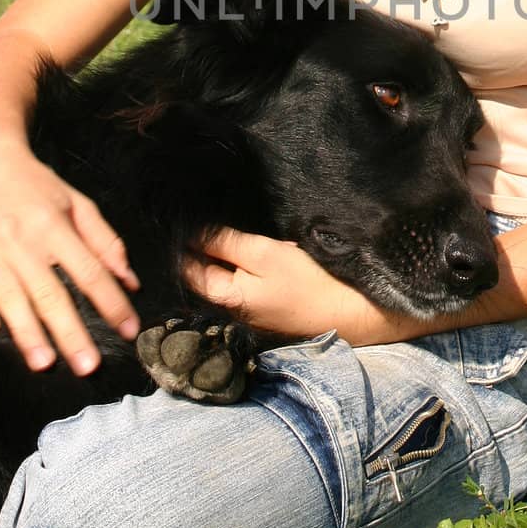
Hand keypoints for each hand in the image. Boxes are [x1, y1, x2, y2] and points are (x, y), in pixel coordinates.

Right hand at [0, 140, 141, 374]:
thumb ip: (104, 241)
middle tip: (88, 366)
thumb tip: (129, 281)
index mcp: (53, 225)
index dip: (111, 302)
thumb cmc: (37, 187)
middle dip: (70, 332)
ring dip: (27, 332)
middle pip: (49, 293)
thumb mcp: (77, 203)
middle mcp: (20, 239)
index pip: (88, 271)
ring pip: (9, 296)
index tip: (129, 329)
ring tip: (45, 363)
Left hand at [182, 228, 404, 343]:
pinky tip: (245, 244)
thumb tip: (190, 233)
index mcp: (224, 297)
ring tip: (217, 225)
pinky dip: (241, 262)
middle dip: (200, 245)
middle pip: (204, 271)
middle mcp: (231, 307)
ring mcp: (249, 307)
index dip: (180, 242)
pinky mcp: (266, 303)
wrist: (349, 312)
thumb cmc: (306, 282)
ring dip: (222, 251)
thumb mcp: (264, 254)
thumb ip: (226, 243)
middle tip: (193, 215)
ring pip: (225, 273)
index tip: (176, 217)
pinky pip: (244, 279)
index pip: (186, 267)